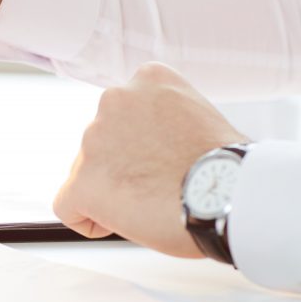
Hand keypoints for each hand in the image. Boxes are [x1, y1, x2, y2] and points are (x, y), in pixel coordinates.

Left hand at [52, 63, 247, 256]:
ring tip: (155, 203)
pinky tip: (123, 222)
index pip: (125, 112)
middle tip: (163, 186)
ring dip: (113, 191)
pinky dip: (89, 220)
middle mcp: (114, 99)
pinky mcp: (83, 181)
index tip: (166, 159)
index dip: (142, 144)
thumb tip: (148, 145)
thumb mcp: (198, 115)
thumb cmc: (228, 168)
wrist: (233, 194)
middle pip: (103, 142)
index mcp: (148, 78)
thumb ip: (164, 120)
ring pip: (87, 172)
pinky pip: (67, 205)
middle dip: (125, 166)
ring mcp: (94, 138)